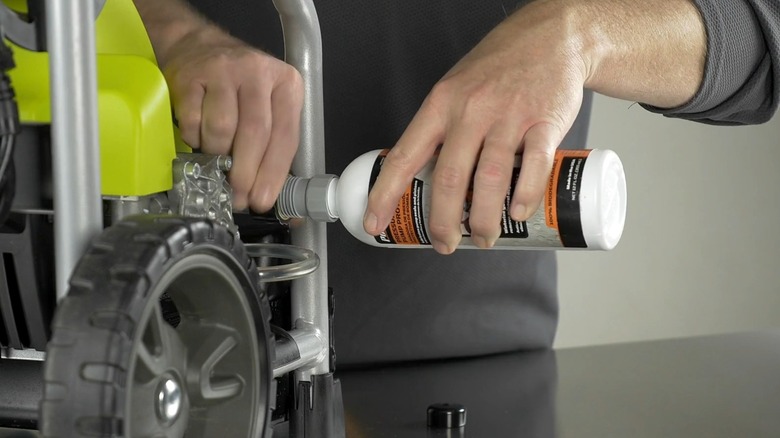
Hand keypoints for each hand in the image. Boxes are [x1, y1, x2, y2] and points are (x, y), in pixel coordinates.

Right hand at [161, 26, 302, 211]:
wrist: (198, 47)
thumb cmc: (240, 88)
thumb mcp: (270, 107)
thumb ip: (275, 146)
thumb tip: (273, 197)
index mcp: (286, 85)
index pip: (286, 135)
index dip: (273, 173)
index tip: (262, 200)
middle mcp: (257, 73)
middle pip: (255, 133)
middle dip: (246, 173)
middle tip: (238, 197)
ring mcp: (222, 71)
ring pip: (222, 128)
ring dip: (218, 155)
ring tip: (216, 162)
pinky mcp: (189, 76)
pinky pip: (193, 121)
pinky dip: (195, 139)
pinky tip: (199, 138)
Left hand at [364, 1, 587, 253]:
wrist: (552, 37)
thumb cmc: (499, 66)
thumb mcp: (456, 88)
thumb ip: (441, 129)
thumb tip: (423, 176)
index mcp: (441, 104)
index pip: (404, 155)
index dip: (385, 193)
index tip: (375, 220)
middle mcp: (471, 110)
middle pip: (449, 178)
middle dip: (443, 221)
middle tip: (444, 243)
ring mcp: (509, 116)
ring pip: (490, 179)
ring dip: (485, 219)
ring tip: (483, 238)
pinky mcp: (545, 121)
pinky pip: (534, 166)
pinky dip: (525, 196)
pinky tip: (518, 213)